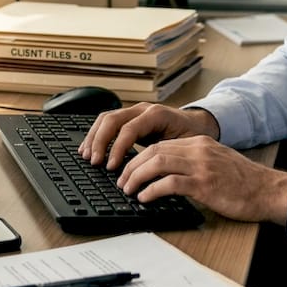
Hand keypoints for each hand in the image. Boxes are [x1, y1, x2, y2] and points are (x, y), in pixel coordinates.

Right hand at [78, 103, 218, 167]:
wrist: (199, 123)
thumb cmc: (193, 136)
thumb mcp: (185, 147)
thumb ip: (168, 157)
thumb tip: (152, 177)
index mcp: (157, 115)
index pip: (129, 129)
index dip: (117, 148)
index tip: (111, 166)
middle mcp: (143, 109)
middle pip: (112, 119)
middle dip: (100, 141)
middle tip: (94, 162)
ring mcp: (135, 111)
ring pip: (106, 118)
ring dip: (94, 137)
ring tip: (87, 156)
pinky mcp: (129, 118)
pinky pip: (107, 122)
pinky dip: (96, 134)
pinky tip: (90, 148)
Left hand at [118, 135, 286, 223]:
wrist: (268, 190)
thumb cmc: (244, 182)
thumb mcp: (217, 163)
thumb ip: (194, 163)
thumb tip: (167, 175)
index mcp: (200, 143)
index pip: (160, 144)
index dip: (139, 157)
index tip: (128, 169)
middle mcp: (198, 150)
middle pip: (154, 150)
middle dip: (132, 165)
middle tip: (121, 181)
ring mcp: (201, 166)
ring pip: (158, 162)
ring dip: (137, 176)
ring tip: (128, 189)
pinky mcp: (204, 184)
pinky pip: (170, 183)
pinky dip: (153, 190)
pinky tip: (145, 198)